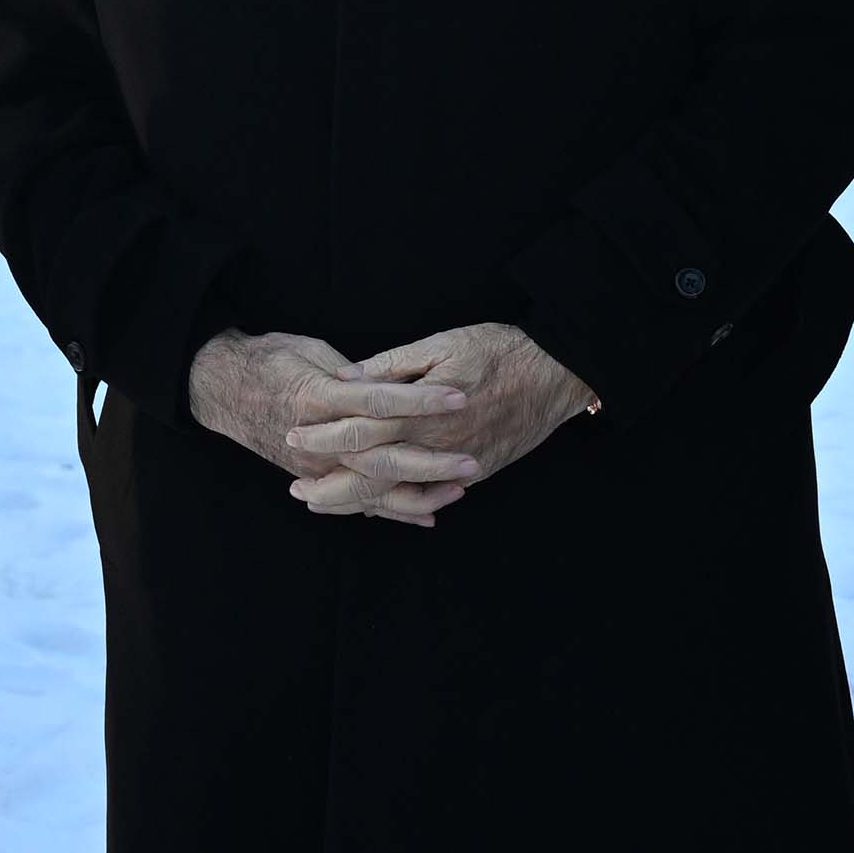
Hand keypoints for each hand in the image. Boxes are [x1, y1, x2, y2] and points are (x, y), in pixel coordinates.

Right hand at [189, 328, 475, 526]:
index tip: (459, 398)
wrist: (219, 388)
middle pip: (382, 456)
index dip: (420, 401)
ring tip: (459, 489)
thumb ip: (349, 372)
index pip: (379, 401)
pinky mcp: (312, 478)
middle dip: (430, 461)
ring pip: (373, 489)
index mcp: (318, 398)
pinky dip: (392, 511)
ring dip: (419, 493)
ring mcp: (314, 465)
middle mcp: (317, 439)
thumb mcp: (307, 350)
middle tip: (472, 461)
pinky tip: (428, 514)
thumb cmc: (267, 359)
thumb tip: (385, 381)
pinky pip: (357, 502)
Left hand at [289, 323, 595, 516]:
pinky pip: (432, 496)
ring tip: (327, 505)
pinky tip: (380, 508)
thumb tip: (348, 376)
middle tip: (298, 489)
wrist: (560, 371)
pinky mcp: (478, 470)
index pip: (359, 430)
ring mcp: (459, 463)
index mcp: (421, 411)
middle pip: (372, 475)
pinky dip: (403, 505)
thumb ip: (392, 365)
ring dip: (361, 502)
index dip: (323, 437)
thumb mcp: (442, 344)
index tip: (293, 437)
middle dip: (331, 485)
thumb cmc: (500, 349)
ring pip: (399, 494)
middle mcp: (437, 444)